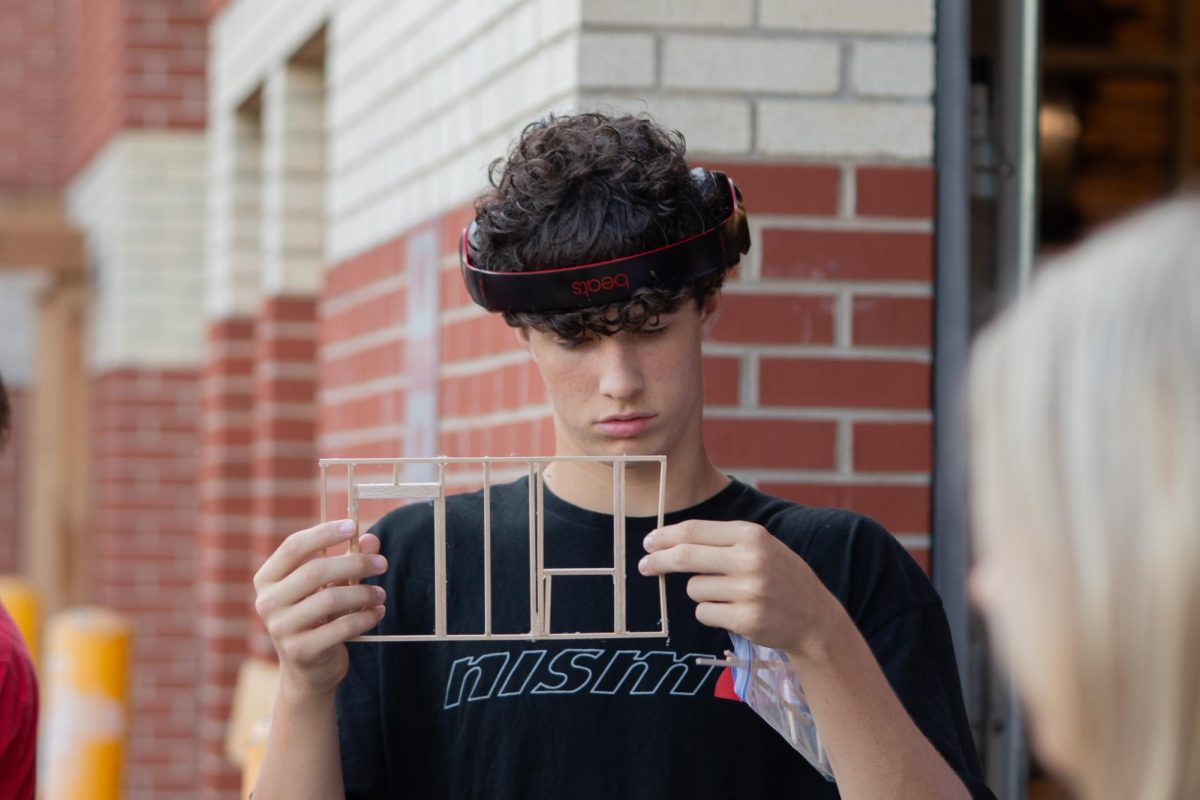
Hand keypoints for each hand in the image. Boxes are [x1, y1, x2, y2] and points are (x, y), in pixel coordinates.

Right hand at [253, 520, 388, 697]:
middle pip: (315, 571)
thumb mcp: (331, 585)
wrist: (308, 669)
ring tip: (380, 593)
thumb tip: (372, 540)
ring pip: (330, 599)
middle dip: (355, 563)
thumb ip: (348, 560)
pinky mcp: (300, 651)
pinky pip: (341, 628)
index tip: (354, 526)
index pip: (294, 546)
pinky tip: (378, 612)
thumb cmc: (319, 617)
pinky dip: (366, 617)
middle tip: (382, 563)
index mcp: (268, 579)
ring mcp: (280, 628)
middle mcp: (267, 602)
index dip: (325, 533)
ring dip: (363, 593)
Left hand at [638, 519, 837, 657]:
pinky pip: (704, 613)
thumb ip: (721, 541)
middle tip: (644, 566)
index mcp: (752, 534)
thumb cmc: (780, 577)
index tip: (649, 542)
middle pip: (685, 556)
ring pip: (694, 589)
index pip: (694, 531)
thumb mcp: (760, 546)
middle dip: (658, 561)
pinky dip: (711, 613)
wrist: (815, 618)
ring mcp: (749, 591)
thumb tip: (669, 541)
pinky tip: (734, 612)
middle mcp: (750, 560)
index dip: (665, 536)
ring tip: (729, 595)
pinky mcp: (745, 619)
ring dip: (701, 593)